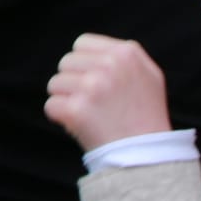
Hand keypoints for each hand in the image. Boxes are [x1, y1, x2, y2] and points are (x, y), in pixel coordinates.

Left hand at [45, 34, 171, 150]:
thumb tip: (93, 49)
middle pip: (66, 62)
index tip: (93, 82)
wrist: (147, 156)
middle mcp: (110, 65)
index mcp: (127, 53)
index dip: (83, 64)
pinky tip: (79, 126)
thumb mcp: (149, 76)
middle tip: (92, 103)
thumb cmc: (146, 118)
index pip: (82, 44)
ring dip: (66, 100)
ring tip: (88, 116)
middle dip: (73, 82)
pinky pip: (51, 106)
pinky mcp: (77, 109)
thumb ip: (125, 57)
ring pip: (55, 84)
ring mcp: (92, 86)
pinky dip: (60, 118)